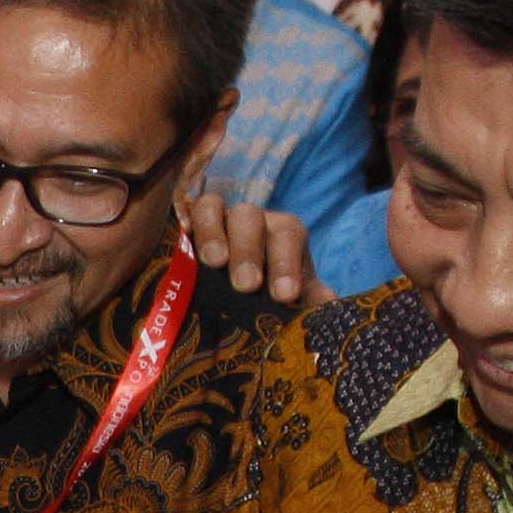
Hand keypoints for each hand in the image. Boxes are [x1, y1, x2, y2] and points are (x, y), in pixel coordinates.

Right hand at [178, 189, 317, 307]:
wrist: (240, 297)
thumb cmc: (269, 296)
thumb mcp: (293, 299)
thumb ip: (310, 300)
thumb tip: (328, 303)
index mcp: (284, 236)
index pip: (288, 236)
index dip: (286, 263)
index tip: (284, 295)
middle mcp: (254, 222)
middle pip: (250, 219)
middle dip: (249, 251)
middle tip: (247, 285)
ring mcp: (221, 220)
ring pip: (217, 209)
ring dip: (214, 234)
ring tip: (215, 262)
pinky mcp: (194, 225)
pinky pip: (193, 210)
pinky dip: (192, 219)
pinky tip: (185, 234)